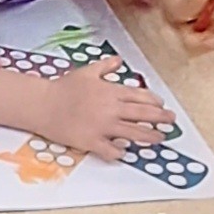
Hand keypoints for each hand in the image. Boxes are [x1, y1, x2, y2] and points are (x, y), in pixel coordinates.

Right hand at [39, 62, 176, 163]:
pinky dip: (120, 152)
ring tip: (159, 139)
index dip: (155, 102)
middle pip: (144, 115)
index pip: (141, 97)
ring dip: (150, 137)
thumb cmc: (63, 88)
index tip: (161, 105)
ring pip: (134, 134)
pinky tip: (125, 152)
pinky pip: (112, 150)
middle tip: (171, 121)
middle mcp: (111, 109)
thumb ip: (105, 67)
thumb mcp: (86, 72)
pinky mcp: (92, 141)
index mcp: (111, 91)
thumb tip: (118, 60)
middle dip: (161, 118)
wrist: (43, 104)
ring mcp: (103, 126)